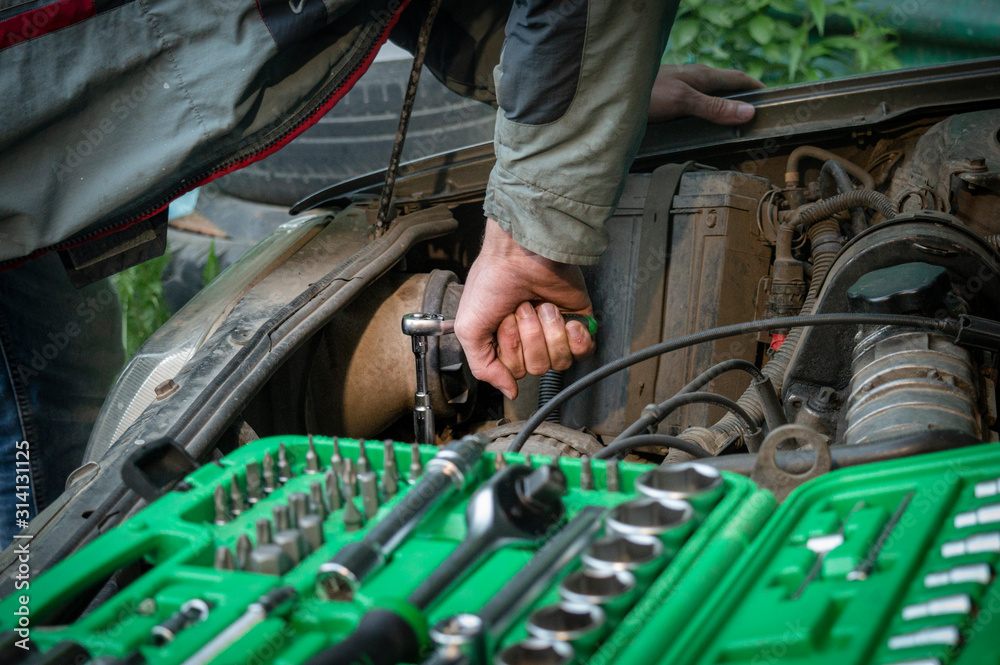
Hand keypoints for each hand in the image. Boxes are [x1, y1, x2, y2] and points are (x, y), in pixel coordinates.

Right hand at [455, 219, 595, 399]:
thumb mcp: (468, 329)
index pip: (514, 371)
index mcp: (505, 344)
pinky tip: (566, 319)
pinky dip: (575, 337)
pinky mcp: (578, 321)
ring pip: (559, 361)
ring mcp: (555, 331)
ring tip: (540, 305)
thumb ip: (483, 367)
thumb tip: (509, 392)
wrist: (521, 254)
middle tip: (522, 309)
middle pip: (537, 367)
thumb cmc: (491, 283)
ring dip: (548, 331)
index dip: (510, 350)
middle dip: (529, 337)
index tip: (503, 321)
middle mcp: (531, 340)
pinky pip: (583, 351)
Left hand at [648, 64, 763, 123]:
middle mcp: (694, 81)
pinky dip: (705, 119)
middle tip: (755, 122)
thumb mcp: (683, 100)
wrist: (613, 94)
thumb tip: (749, 111)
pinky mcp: (668, 102)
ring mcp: (681, 90)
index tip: (773, 100)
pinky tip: (703, 131)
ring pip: (710, 100)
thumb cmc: (646, 93)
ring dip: (722, 112)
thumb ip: (714, 107)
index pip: (738, 78)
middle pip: (725, 90)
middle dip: (741, 103)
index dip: (756, 88)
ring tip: (734, 131)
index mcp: (702, 76)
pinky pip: (695, 109)